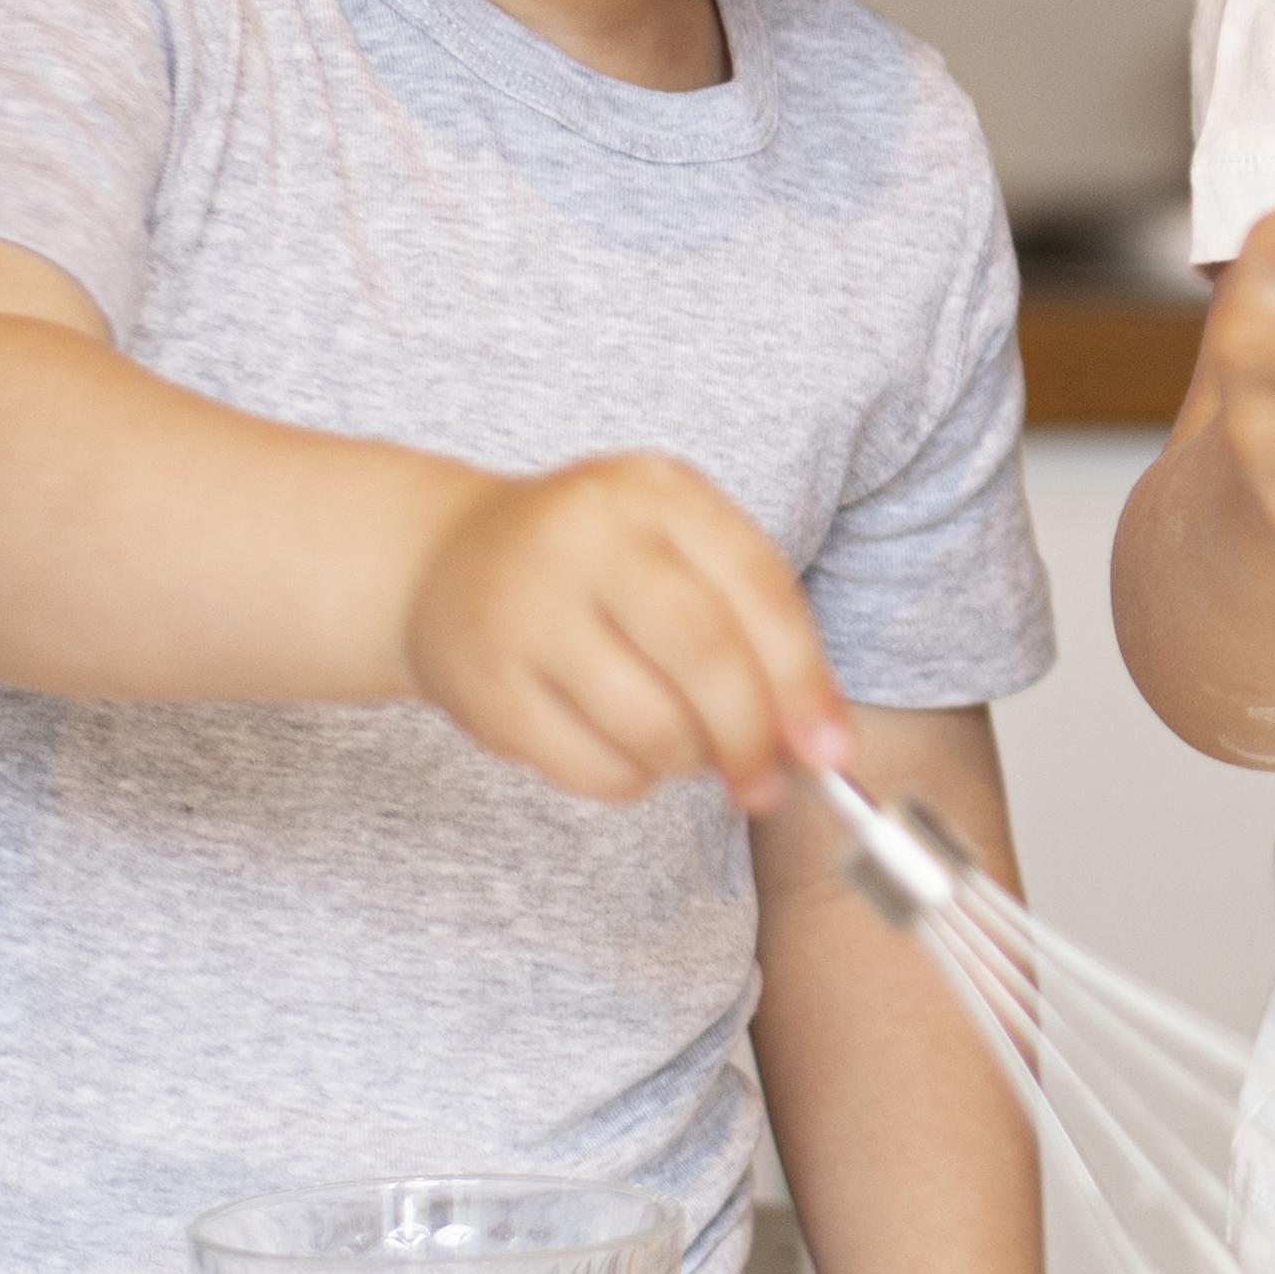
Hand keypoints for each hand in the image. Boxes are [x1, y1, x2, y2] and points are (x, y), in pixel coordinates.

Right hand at [397, 453, 848, 805]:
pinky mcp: (485, 687)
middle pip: (702, 651)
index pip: (756, 587)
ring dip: (690, 760)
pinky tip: (631, 757)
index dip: (803, 678)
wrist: (444, 561)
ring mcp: (526, 611)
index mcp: (655, 492)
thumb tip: (821, 738)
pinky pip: (587, 766)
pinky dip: (630, 780)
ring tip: (691, 754)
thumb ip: (756, 625)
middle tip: (769, 781)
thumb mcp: (679, 550)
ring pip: (646, 721)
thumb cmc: (597, 566)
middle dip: (752, 732)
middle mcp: (586, 538)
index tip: (831, 749)